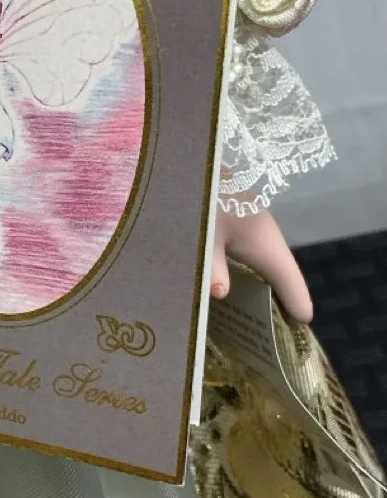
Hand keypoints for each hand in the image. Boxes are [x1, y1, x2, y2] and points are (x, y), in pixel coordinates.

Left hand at [210, 208, 312, 325]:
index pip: (290, 282)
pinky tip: (240, 285)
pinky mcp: (243, 222)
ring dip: (269, 287)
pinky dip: (256, 274)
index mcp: (266, 244)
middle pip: (283, 276)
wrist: (199, 163)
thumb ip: (210, 267)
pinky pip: (257, 255)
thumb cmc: (205, 199)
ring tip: (261, 316)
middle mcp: (268, 237)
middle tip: (278, 333)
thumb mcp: (204, 236)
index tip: (299, 329)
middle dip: (283, 302)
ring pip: (270, 264)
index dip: (296, 307)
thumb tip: (220, 295)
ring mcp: (257, 228)